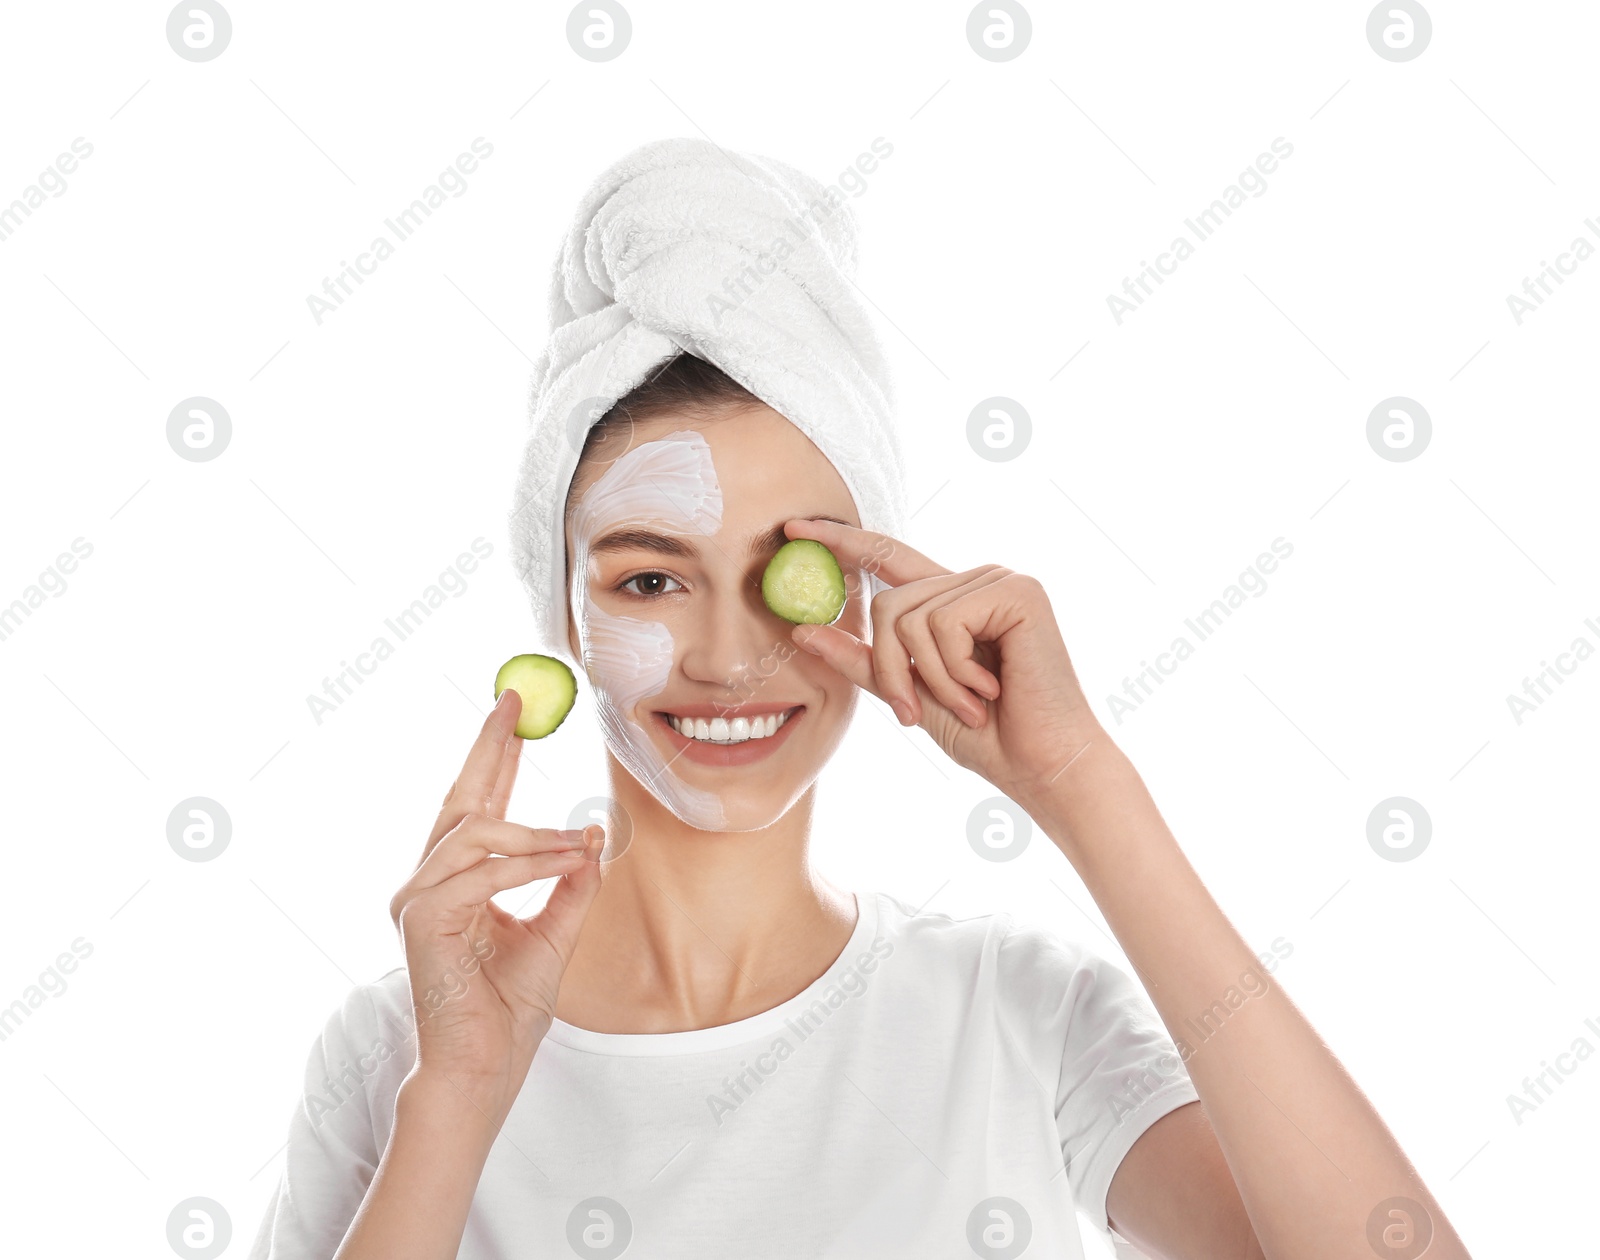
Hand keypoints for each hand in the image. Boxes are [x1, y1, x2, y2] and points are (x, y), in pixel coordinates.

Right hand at [387, 687, 603, 1123]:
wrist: (485, 1064)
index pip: (474, 807)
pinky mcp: (421, 919)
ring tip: (577, 842)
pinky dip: (530, 863)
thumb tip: (592, 833)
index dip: (492, 756)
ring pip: (477, 833)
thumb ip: (570, 882)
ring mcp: (417, 899)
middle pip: (460, 800)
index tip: (512, 713)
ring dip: (535, 833)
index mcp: (454, 883)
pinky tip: (566, 859)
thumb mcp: (556, 932)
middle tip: (514, 701)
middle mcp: (427, 884)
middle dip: (489, 747)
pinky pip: (483, 872)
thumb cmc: (509, 1008)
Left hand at [782, 518, 1103, 803]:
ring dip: (930, 678)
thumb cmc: (987, 736)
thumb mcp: (910, 694)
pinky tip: (991, 689)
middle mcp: (976, 581)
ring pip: (909, 615)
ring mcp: (999, 581)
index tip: (792, 528)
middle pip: (887, 603)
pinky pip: (943, 623)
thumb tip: (803, 629)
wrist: (1043, 765)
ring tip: (971, 703)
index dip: (842, 541)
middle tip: (915, 714)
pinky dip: (955, 670)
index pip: (888, 559)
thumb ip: (865, 661)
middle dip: (892, 669)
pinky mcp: (1017, 592)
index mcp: (952, 600)